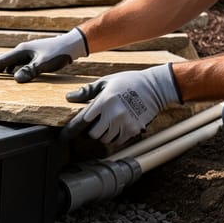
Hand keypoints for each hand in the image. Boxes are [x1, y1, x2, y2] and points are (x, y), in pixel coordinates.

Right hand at [0, 28, 87, 82]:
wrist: (71, 44)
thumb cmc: (59, 53)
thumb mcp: (44, 64)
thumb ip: (30, 71)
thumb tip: (15, 78)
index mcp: (21, 51)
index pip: (0, 61)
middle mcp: (21, 50)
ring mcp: (26, 52)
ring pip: (6, 60)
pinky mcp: (32, 55)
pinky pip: (15, 62)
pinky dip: (7, 67)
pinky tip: (9, 73)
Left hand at [64, 63, 181, 145]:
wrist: (155, 87)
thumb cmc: (129, 82)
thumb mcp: (106, 81)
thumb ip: (87, 91)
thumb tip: (69, 97)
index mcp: (104, 100)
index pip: (83, 120)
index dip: (74, 128)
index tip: (67, 134)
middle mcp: (113, 113)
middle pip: (94, 134)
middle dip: (93, 131)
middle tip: (98, 123)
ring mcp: (124, 123)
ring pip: (106, 139)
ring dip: (104, 134)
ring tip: (110, 123)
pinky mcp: (134, 129)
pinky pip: (118, 141)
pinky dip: (116, 137)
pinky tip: (119, 127)